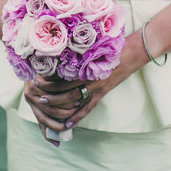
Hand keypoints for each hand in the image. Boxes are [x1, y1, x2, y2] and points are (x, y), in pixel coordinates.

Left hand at [23, 32, 146, 144]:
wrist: (133, 53)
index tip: (38, 78)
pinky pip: (88, 108)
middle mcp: (89, 76)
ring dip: (59, 105)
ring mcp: (97, 86)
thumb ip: (80, 51)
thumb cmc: (113, 46)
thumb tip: (60, 52)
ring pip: (74, 99)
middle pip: (65, 88)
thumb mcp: (95, 46)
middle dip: (50, 93)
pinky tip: (68, 124)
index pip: (64, 73)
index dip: (50, 78)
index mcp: (86, 64)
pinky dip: (77, 117)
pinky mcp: (103, 92)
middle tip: (37, 95)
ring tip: (47, 107)